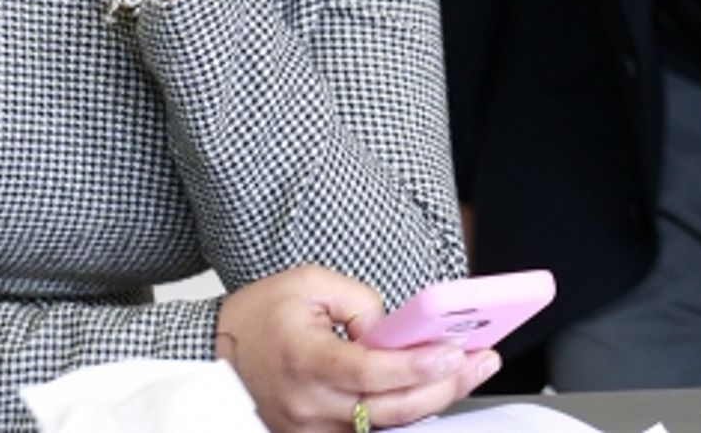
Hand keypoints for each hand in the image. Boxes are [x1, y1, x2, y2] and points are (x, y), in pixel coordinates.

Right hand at [215, 267, 499, 432]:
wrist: (218, 351)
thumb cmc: (263, 313)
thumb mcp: (310, 282)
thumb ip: (359, 302)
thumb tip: (394, 330)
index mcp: (305, 360)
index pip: (368, 371)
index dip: (415, 365)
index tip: (453, 351)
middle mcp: (309, 406)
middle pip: (388, 408)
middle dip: (443, 386)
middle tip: (483, 360)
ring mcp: (312, 430)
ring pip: (385, 424)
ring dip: (431, 400)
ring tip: (470, 370)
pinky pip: (370, 430)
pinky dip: (405, 411)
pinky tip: (434, 388)